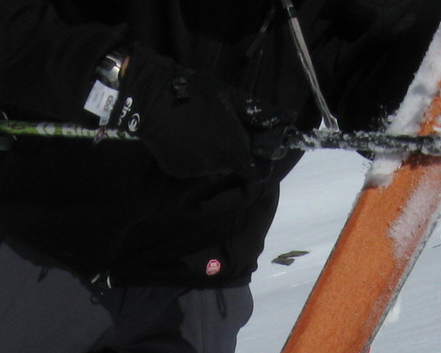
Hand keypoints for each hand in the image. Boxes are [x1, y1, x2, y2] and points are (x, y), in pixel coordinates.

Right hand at [117, 46, 287, 179]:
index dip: (259, 161)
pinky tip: (184, 134)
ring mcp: (193, 171)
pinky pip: (192, 165)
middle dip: (232, 149)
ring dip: (212, 151)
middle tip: (222, 124)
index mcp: (232, 151)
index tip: (256, 146)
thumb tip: (290, 119)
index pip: (256, 172)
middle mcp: (214, 168)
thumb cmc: (196, 92)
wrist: (151, 97)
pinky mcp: (176, 170)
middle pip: (233, 165)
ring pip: (212, 165)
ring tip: (199, 126)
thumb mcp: (232, 97)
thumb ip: (261, 113)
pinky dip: (192, 154)